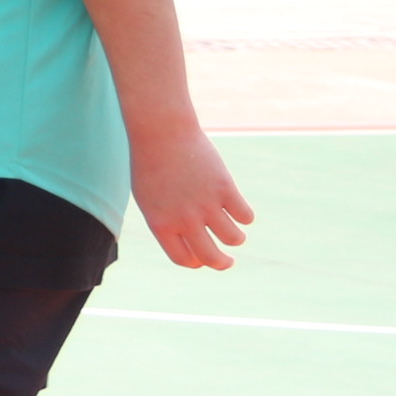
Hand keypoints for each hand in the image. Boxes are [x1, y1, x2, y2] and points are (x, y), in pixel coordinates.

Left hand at [130, 121, 253, 269]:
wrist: (161, 132)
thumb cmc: (151, 164)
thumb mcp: (149, 197)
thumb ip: (167, 222)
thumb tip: (191, 245)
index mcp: (161, 224)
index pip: (184, 259)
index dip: (196, 262)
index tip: (202, 259)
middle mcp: (184, 219)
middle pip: (212, 258)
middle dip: (223, 264)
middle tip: (227, 262)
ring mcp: (206, 205)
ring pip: (234, 238)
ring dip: (236, 238)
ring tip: (232, 230)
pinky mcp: (225, 189)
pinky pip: (245, 216)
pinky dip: (245, 216)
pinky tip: (237, 209)